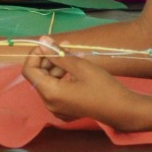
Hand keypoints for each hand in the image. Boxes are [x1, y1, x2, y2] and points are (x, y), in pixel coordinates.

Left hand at [21, 41, 145, 128]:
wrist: (122, 110)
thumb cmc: (103, 87)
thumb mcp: (80, 66)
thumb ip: (58, 54)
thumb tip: (42, 41)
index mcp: (50, 93)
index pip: (29, 71)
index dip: (35, 55)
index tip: (49, 45)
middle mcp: (49, 104)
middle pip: (40, 76)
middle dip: (50, 59)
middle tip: (65, 46)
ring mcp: (57, 109)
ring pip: (49, 82)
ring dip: (58, 67)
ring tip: (75, 55)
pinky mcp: (66, 111)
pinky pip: (58, 91)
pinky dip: (63, 78)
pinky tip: (77, 69)